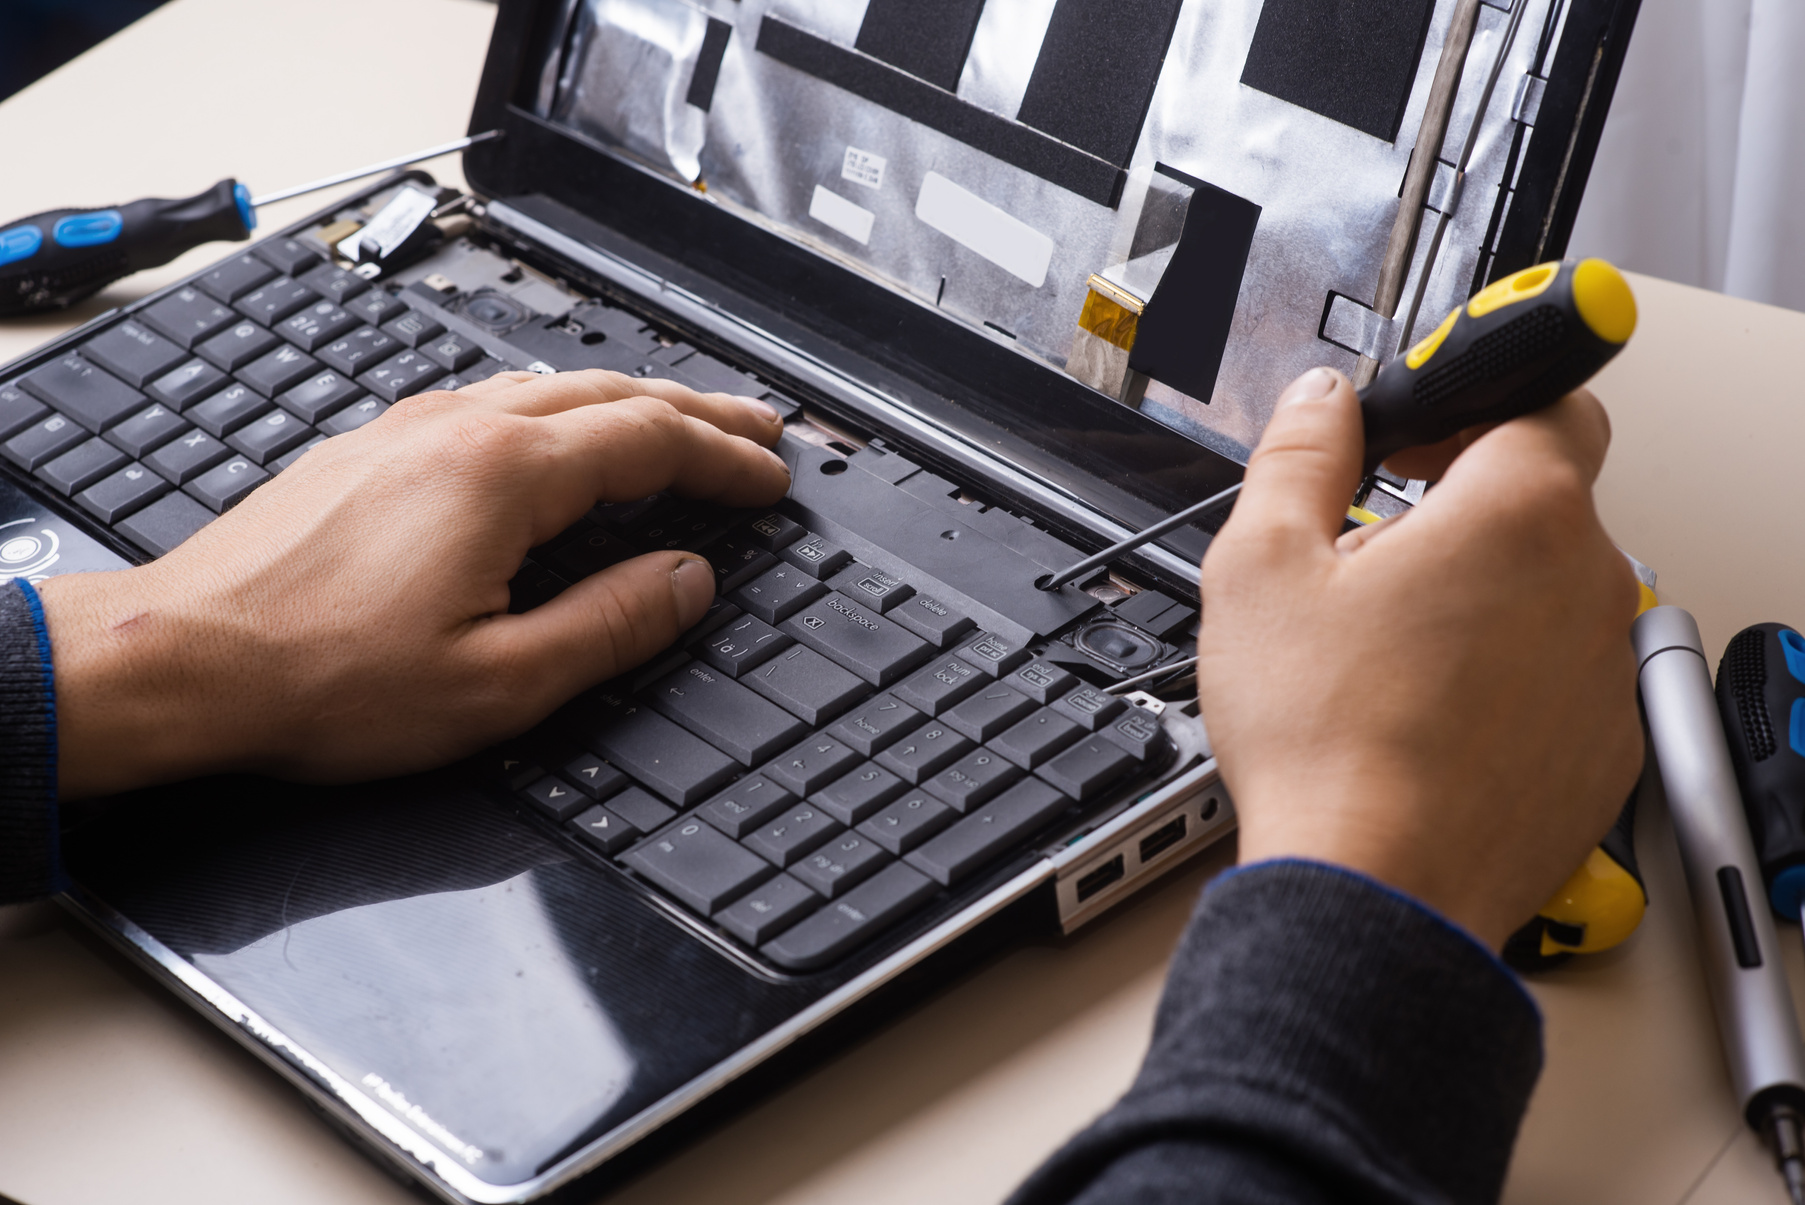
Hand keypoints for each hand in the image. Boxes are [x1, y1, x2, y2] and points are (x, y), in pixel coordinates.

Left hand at [39, 370, 790, 798]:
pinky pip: (495, 403)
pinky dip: (562, 413)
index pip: (651, 441)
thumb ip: (611, 624)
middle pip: (612, 394)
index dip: (726, 459)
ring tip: (680, 424)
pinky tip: (561, 437)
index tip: (771, 480)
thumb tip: (687, 582)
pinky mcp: (370, 449)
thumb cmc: (321, 679)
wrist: (181, 659)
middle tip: (758, 428)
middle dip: (698, 411)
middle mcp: (458, 431)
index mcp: (504, 476)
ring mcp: (408, 430)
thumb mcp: (499, 682)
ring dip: (631, 403)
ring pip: (551, 389)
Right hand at [1197, 367, 1642, 949]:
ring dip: (1482, 592)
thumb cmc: (1325, 740)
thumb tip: (1321, 401)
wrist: (1374, 890)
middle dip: (1462, 503)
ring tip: (1386, 646)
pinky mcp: (1604, 747)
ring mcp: (1604, 671)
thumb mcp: (1261, 565)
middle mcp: (1589, 582)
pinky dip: (1504, 674)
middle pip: (1543, 498)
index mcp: (1518, 513)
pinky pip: (1558, 675)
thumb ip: (1299, 455)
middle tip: (1373, 544)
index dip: (1475, 399)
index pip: (1547, 398)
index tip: (1423, 432)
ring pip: (1549, 591)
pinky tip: (1422, 709)